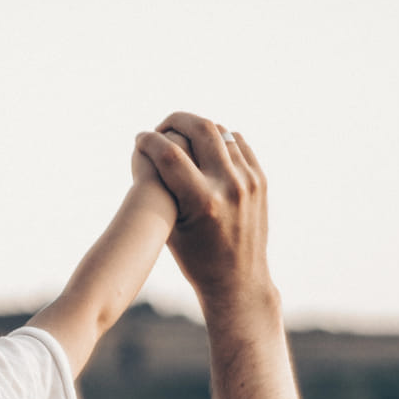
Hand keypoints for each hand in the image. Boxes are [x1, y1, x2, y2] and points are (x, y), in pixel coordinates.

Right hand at [137, 112, 273, 316]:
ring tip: (180, 134)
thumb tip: (154, 151)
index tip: (139, 138)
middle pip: (201, 129)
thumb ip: (164, 187)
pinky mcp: (260, 180)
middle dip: (176, 120)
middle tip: (161, 126)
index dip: (149, 141)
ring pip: (221, 132)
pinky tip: (203, 146)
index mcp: (202, 202)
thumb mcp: (171, 225)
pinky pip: (238, 143)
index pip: (170, 154)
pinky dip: (218, 139)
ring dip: (197, 127)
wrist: (238, 278)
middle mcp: (230, 187)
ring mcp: (249, 181)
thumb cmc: (193, 257)